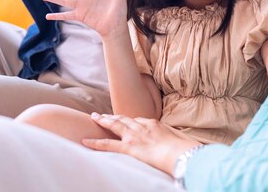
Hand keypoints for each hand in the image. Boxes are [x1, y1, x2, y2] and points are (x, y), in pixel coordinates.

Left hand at [83, 113, 200, 175]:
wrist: (179, 153)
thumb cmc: (182, 148)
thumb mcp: (178, 138)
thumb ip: (171, 137)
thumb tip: (175, 141)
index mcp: (154, 124)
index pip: (138, 120)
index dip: (129, 120)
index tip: (123, 120)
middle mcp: (142, 126)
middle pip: (124, 118)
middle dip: (112, 116)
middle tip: (102, 114)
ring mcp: (134, 136)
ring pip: (115, 125)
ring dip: (103, 121)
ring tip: (93, 118)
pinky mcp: (128, 147)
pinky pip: (108, 144)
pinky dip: (95, 142)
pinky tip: (85, 140)